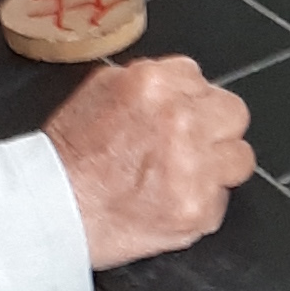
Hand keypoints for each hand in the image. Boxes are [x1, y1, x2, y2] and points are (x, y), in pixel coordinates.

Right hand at [43, 56, 254, 266]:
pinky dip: (199, 204)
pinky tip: (168, 203)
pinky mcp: (198, 209)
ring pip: (240, 159)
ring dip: (217, 167)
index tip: (179, 118)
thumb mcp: (100, 90)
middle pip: (234, 114)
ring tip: (183, 178)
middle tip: (191, 147)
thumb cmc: (67, 155)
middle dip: (215, 129)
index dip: (190, 102)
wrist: (50, 207)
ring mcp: (195, 167)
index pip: (201, 81)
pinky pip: (221, 201)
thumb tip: (178, 88)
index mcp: (155, 84)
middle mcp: (181, 120)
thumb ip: (148, 84)